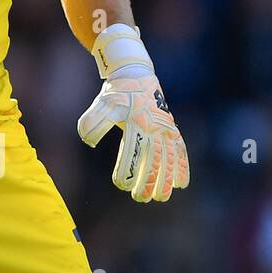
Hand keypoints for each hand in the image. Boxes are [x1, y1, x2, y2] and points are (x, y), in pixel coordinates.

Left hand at [77, 23, 189, 202]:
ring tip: (161, 198)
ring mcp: (166, 128)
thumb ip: (94, 120)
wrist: (136, 74)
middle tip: (141, 198)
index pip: (132, 151)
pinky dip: (182, 166)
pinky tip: (181, 184)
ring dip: (166, 179)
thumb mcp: (103, 103)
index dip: (127, 169)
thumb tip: (89, 141)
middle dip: (148, 181)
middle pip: (153, 159)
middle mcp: (154, 127)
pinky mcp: (172, 129)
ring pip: (168, 158)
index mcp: (137, 121)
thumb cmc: (117, 92)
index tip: (121, 185)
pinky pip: (180, 150)